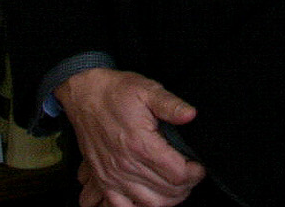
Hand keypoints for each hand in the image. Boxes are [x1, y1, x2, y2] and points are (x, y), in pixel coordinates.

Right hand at [54, 67, 205, 206]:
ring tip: (175, 186)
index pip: (178, 174)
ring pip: (150, 204)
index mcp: (141, 144)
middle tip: (190, 175)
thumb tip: (190, 115)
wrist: (85, 94)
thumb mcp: (147, 90)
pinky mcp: (103, 180)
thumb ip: (171, 105)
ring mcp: (113, 176)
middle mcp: (126, 165)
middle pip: (167, 192)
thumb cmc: (116, 92)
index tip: (198, 166)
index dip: (195, 173)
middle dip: (185, 186)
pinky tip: (150, 197)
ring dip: (168, 199)